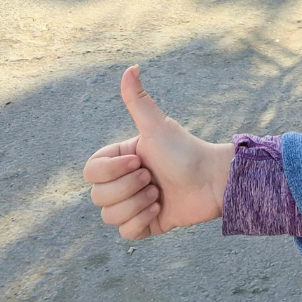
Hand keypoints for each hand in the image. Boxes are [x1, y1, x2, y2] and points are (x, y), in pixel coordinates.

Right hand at [82, 65, 234, 240]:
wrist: (212, 180)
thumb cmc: (185, 150)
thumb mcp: (157, 126)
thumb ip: (139, 100)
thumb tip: (132, 66)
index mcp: (120, 158)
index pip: (90, 172)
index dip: (112, 171)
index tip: (140, 160)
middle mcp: (123, 181)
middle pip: (98, 197)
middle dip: (128, 188)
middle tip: (153, 178)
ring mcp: (133, 204)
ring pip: (109, 217)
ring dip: (136, 205)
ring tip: (158, 194)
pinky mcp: (145, 225)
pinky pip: (125, 234)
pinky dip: (141, 223)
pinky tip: (159, 210)